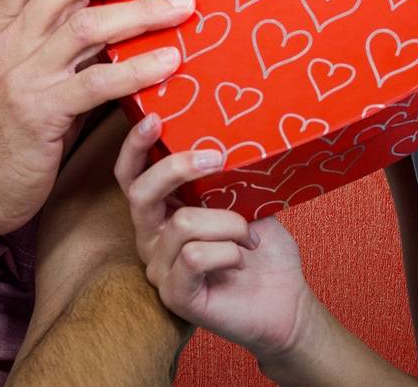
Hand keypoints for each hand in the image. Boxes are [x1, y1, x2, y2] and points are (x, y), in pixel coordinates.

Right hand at [0, 0, 197, 239]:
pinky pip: (96, 83)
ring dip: (144, 10)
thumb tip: (121, 15)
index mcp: (3, 26)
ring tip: (184, 5)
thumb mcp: (24, 73)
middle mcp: (10, 42)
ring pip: (88, 25)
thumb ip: (62, 43)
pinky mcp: (40, 115)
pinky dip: (138, 68)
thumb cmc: (3, 132)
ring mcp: (23, 77)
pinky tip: (170, 63)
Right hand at [114, 115, 312, 361]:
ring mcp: (160, 269)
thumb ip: (221, 175)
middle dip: (177, 168)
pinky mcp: (175, 295)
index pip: (131, 176)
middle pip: (140, 193)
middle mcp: (152, 239)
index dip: (135, 147)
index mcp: (163, 211)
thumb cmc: (262, 248)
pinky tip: (241, 258)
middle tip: (217, 158)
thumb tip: (219, 138)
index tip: (155, 118)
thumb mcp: (243, 199)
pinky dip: (227, 251)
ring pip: (183, 223)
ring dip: (229, 223)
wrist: (286, 300)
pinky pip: (194, 257)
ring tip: (249, 237)